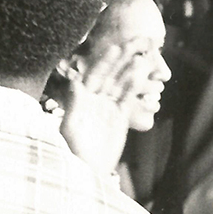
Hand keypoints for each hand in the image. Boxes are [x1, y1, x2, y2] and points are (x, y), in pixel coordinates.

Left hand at [58, 45, 132, 176]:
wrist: (89, 169)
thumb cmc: (74, 149)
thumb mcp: (72, 126)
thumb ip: (75, 103)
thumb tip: (75, 81)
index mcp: (81, 98)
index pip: (93, 75)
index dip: (103, 62)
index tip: (113, 48)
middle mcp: (95, 99)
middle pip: (108, 76)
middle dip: (118, 61)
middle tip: (130, 44)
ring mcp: (108, 107)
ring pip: (120, 85)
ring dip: (129, 71)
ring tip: (141, 58)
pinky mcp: (120, 117)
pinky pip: (127, 99)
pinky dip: (133, 88)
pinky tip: (141, 76)